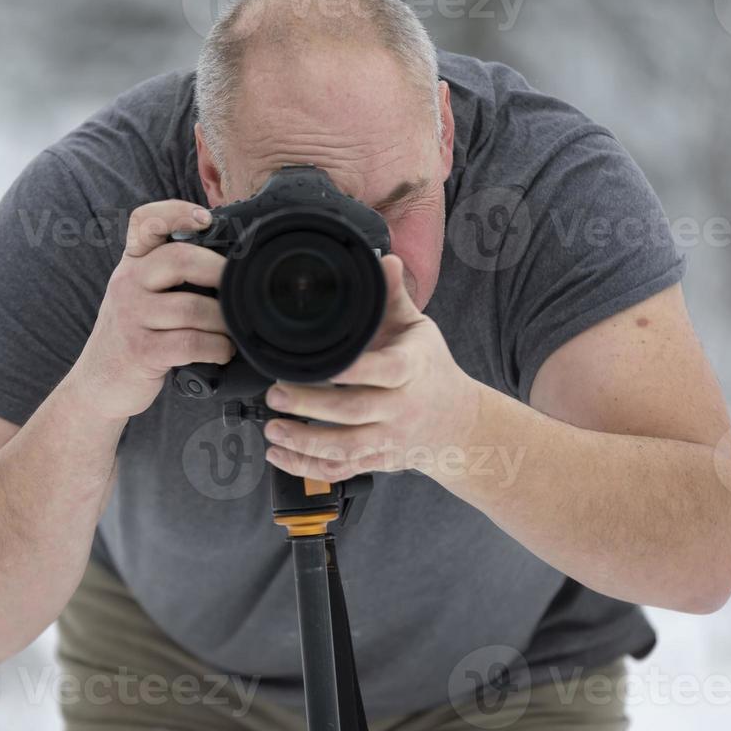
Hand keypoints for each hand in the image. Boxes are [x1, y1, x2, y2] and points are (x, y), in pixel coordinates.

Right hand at [63, 199, 233, 421]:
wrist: (98, 383)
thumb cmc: (132, 335)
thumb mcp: (139, 295)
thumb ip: (169, 274)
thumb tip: (228, 264)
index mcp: (132, 264)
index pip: (144, 222)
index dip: (175, 212)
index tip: (205, 218)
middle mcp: (128, 283)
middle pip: (180, 259)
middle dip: (220, 272)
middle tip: (243, 287)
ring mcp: (131, 316)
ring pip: (192, 307)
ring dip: (224, 320)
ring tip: (236, 329)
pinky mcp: (140, 350)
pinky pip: (189, 342)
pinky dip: (216, 347)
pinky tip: (223, 351)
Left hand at [260, 254, 482, 483]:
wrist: (458, 424)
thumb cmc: (431, 370)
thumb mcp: (419, 330)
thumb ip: (394, 297)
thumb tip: (383, 260)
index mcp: (411, 370)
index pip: (384, 371)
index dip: (353, 370)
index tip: (321, 365)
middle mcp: (400, 409)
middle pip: (354, 413)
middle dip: (310, 406)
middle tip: (275, 392)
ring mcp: (388, 439)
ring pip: (345, 449)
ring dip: (303, 442)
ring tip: (272, 428)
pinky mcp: (377, 461)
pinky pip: (340, 470)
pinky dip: (307, 468)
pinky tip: (280, 454)